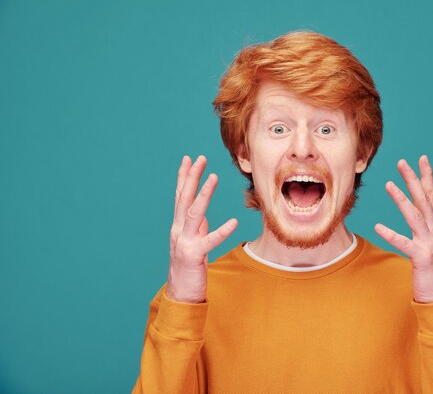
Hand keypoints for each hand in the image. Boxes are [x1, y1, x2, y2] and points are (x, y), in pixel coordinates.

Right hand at [166, 155, 237, 302]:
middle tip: (200, 158)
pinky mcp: (193, 256)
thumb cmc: (188, 267)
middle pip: (184, 199)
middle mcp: (178, 231)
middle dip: (191, 177)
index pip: (181, 196)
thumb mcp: (192, 241)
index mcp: (179, 226)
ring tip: (214, 177)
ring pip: (194, 213)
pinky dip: (221, 231)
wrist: (180, 294)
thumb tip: (201, 211)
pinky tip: (234, 222)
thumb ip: (196, 226)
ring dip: (204, 194)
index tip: (189, 159)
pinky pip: (209, 241)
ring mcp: (184, 243)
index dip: (184, 177)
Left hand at [375, 156, 432, 303]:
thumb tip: (413, 216)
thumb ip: (420, 231)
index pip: (430, 197)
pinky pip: (405, 244)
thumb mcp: (425, 246)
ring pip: (415, 216)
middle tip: (403, 161)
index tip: (421, 158)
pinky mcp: (422, 258)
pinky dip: (392, 234)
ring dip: (402, 199)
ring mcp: (430, 244)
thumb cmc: (430, 272)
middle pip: (423, 200)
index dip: (426, 177)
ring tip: (389, 184)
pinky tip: (378, 226)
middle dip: (413, 179)